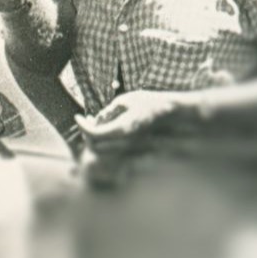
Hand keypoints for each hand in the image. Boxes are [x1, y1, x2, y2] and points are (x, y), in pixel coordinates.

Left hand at [72, 90, 192, 148]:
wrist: (178, 118)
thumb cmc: (153, 105)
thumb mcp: (128, 99)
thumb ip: (108, 111)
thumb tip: (95, 119)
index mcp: (123, 129)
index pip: (93, 134)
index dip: (82, 126)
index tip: (78, 117)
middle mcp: (127, 145)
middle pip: (96, 147)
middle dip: (88, 134)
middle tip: (88, 121)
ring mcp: (132, 153)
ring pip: (104, 154)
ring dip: (97, 142)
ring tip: (99, 126)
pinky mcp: (137, 157)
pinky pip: (115, 158)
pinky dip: (108, 149)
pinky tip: (110, 136)